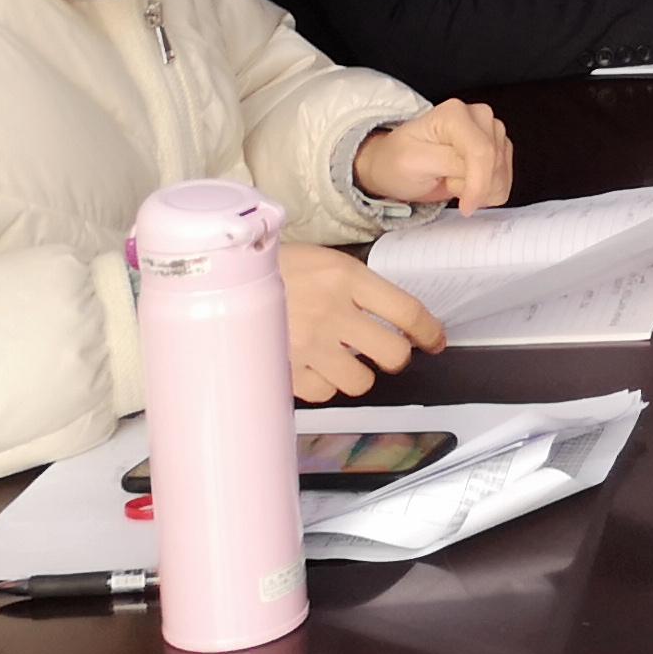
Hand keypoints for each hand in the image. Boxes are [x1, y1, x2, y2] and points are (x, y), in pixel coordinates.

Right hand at [280, 242, 440, 404]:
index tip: (434, 341)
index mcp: (346, 277)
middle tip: (383, 352)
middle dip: (394, 357)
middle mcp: (332, 312)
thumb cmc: (273, 269)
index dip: (430, 332)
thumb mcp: (322, 261)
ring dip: (356, 373)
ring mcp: (308, 344)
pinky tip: (309, 364)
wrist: (217, 279)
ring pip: (361, 381)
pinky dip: (322, 383)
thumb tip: (395, 317)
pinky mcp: (285, 370)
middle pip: (394, 354)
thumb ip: (357, 287)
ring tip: (338, 358)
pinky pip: (323, 392)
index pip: (409, 311)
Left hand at [353, 101, 513, 212]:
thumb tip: (477, 172)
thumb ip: (449, 162)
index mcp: (455, 113)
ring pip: (503, 171)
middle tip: (446, 183)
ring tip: (452, 180)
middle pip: (496, 162)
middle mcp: (478, 116)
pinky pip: (505, 177)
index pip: (482, 151)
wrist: (392, 165)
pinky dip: (489, 190)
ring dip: (481, 188)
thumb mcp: (413, 162)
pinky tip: (467, 186)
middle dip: (475, 185)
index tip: (467, 207)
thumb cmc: (397, 162)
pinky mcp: (498, 147)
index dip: (479, 184)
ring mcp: (490, 131)